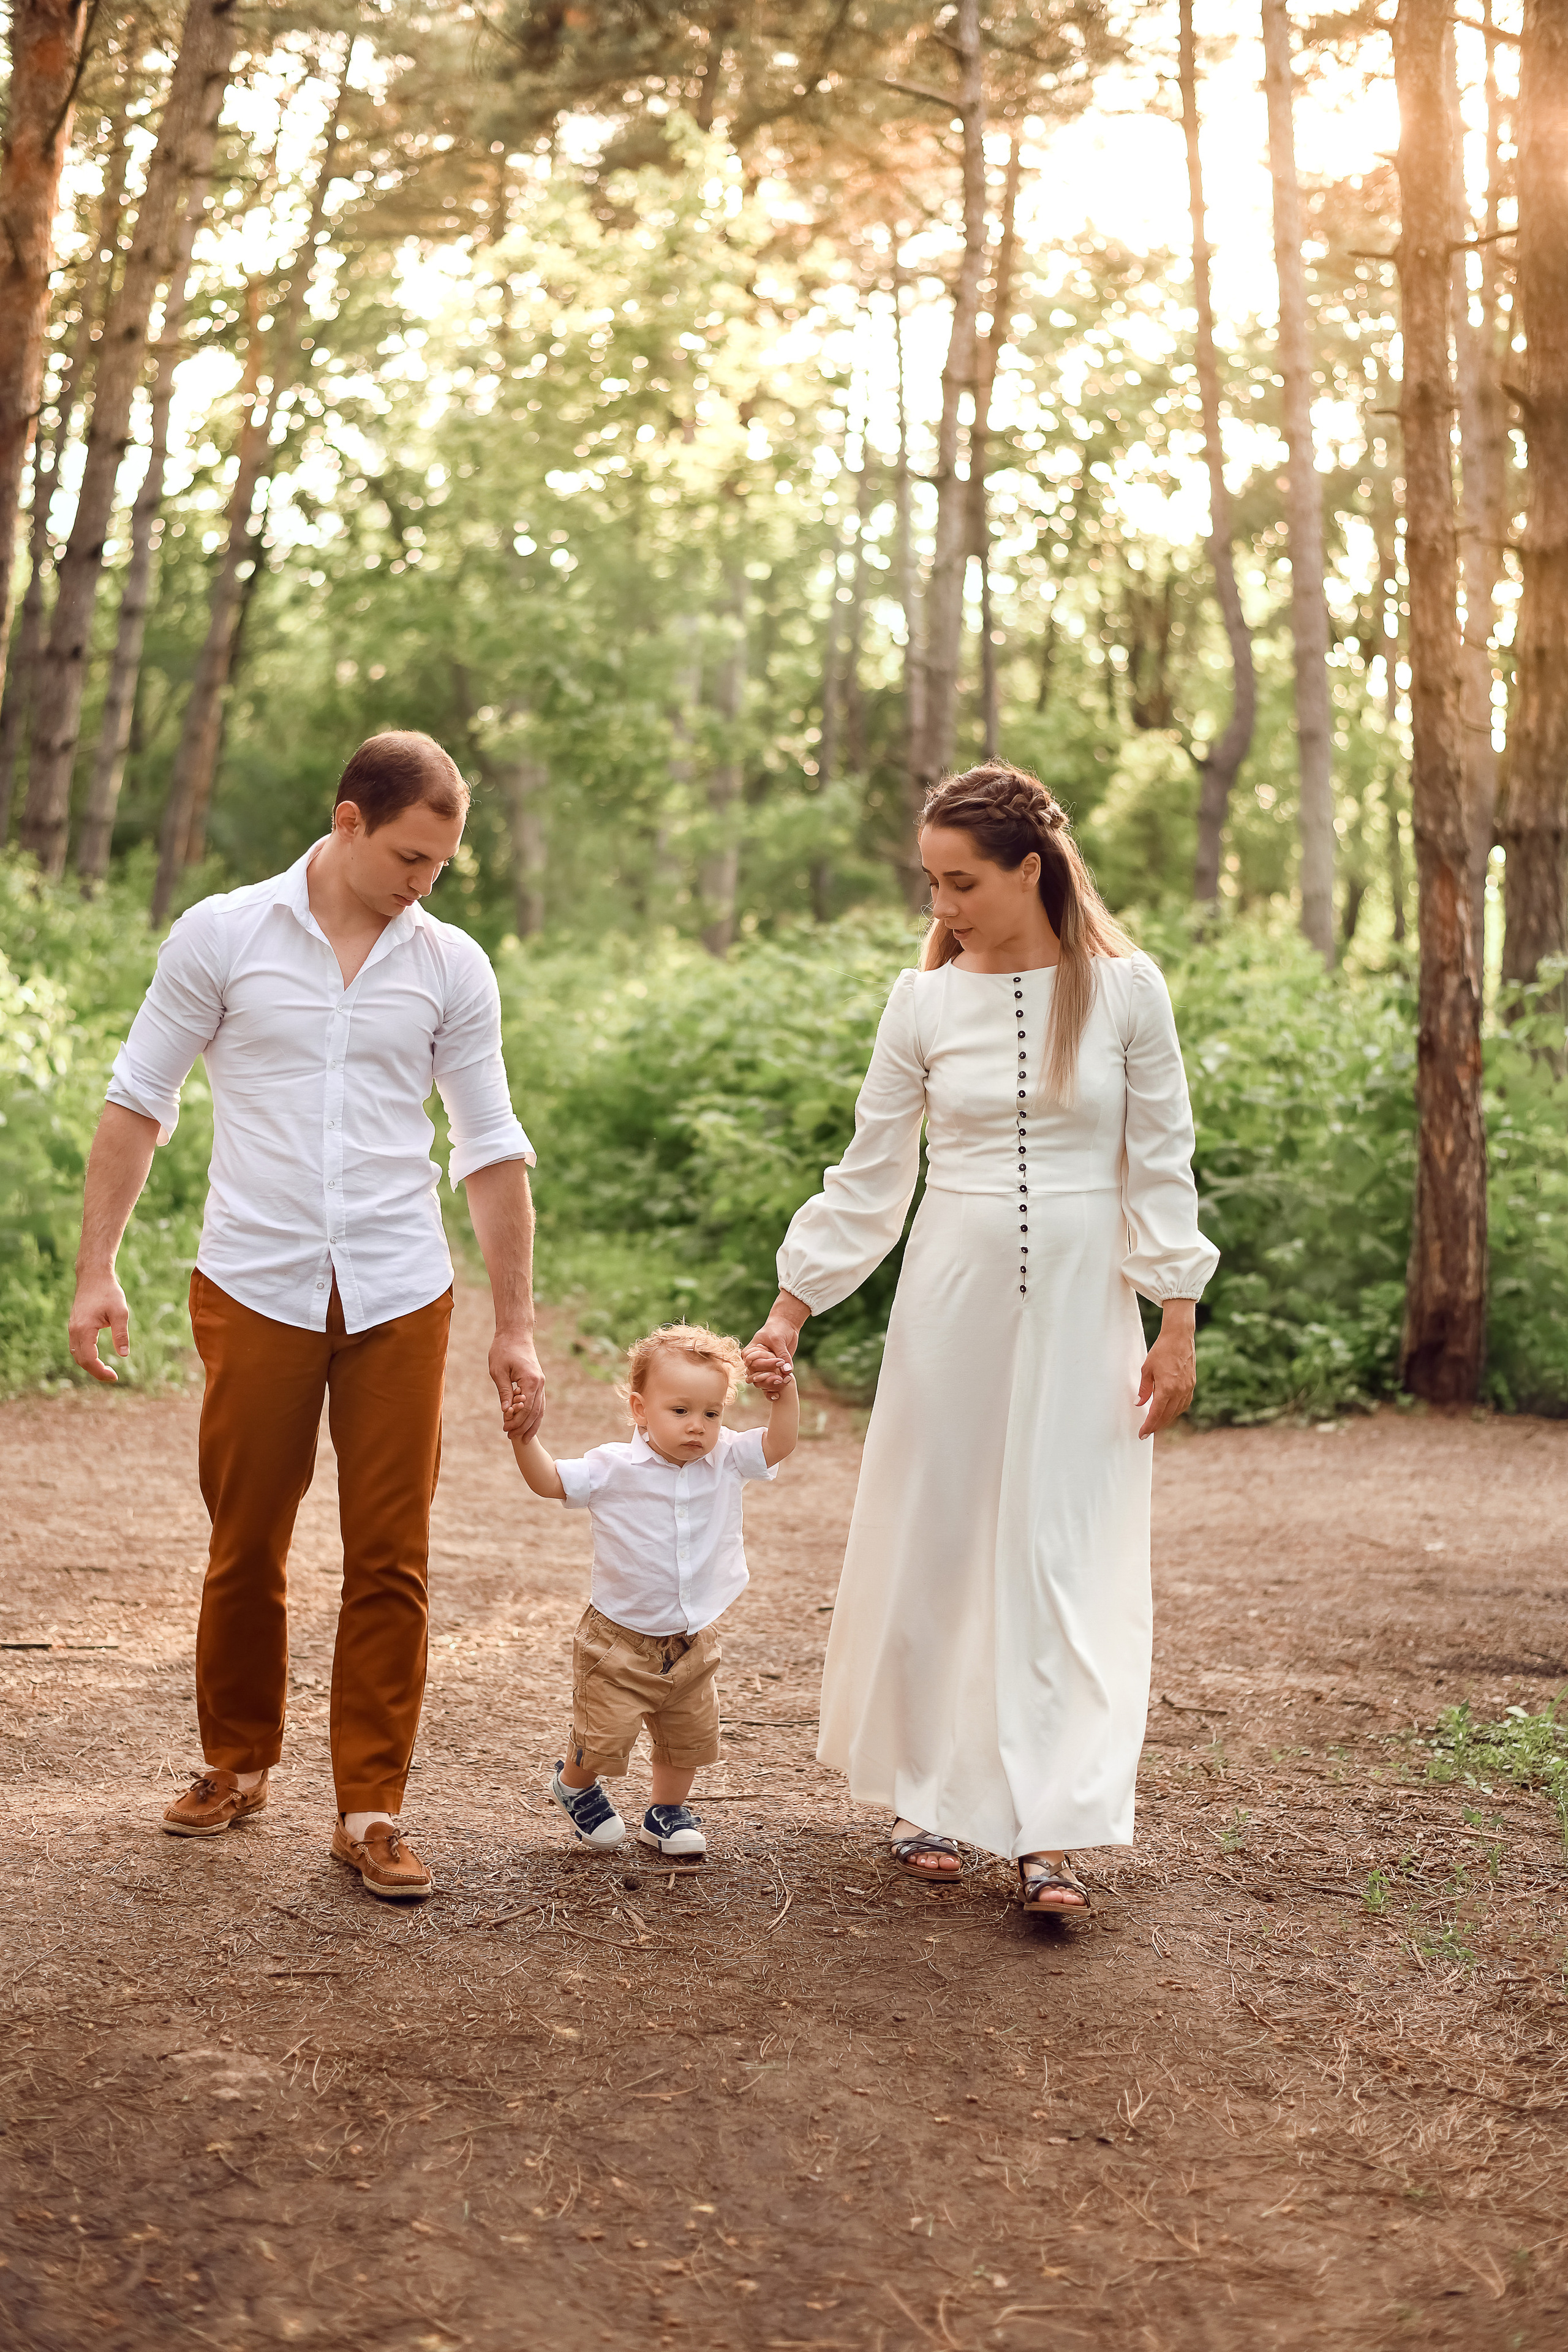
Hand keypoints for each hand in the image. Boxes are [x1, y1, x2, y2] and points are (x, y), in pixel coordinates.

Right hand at [69, 1267, 130, 1384]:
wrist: (93, 1276)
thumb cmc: (108, 1292)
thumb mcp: (120, 1312)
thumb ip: (121, 1334)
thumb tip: (124, 1355)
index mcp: (83, 1329)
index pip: (88, 1359)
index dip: (100, 1371)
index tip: (115, 1377)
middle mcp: (74, 1331)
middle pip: (80, 1360)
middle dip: (95, 1372)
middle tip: (112, 1377)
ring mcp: (72, 1328)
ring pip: (77, 1355)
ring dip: (89, 1365)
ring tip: (106, 1370)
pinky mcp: (75, 1326)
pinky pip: (77, 1347)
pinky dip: (86, 1356)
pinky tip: (97, 1359)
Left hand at [492, 1329, 544, 1440]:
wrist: (515, 1334)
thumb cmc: (504, 1350)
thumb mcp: (498, 1371)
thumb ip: (504, 1392)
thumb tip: (506, 1412)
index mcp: (531, 1380)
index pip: (526, 1408)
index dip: (516, 1421)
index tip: (505, 1429)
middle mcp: (540, 1383)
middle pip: (535, 1412)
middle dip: (524, 1427)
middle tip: (512, 1438)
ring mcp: (541, 1383)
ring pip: (540, 1409)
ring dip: (532, 1424)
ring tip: (523, 1438)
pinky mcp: (538, 1382)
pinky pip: (539, 1402)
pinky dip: (534, 1415)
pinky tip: (528, 1423)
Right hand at [743, 1309, 803, 1398]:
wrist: (786, 1326)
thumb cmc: (778, 1329)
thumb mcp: (778, 1340)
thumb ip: (782, 1355)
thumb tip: (787, 1370)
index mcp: (750, 1352)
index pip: (753, 1364)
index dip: (766, 1365)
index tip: (780, 1362)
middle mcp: (753, 1362)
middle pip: (756, 1376)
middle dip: (768, 1378)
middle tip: (781, 1378)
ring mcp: (762, 1368)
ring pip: (761, 1383)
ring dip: (772, 1385)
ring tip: (785, 1381)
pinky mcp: (772, 1372)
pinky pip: (768, 1385)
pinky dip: (772, 1391)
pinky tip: (777, 1396)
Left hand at [1137, 1302, 1196, 1438]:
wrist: (1179, 1338)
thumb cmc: (1161, 1351)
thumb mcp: (1147, 1370)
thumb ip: (1144, 1389)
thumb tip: (1139, 1404)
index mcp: (1166, 1389)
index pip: (1156, 1414)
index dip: (1148, 1426)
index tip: (1142, 1434)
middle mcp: (1179, 1391)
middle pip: (1167, 1416)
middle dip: (1156, 1426)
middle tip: (1146, 1432)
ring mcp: (1187, 1389)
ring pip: (1177, 1411)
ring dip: (1166, 1419)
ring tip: (1156, 1423)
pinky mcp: (1191, 1385)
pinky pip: (1184, 1404)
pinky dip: (1175, 1410)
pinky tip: (1169, 1411)